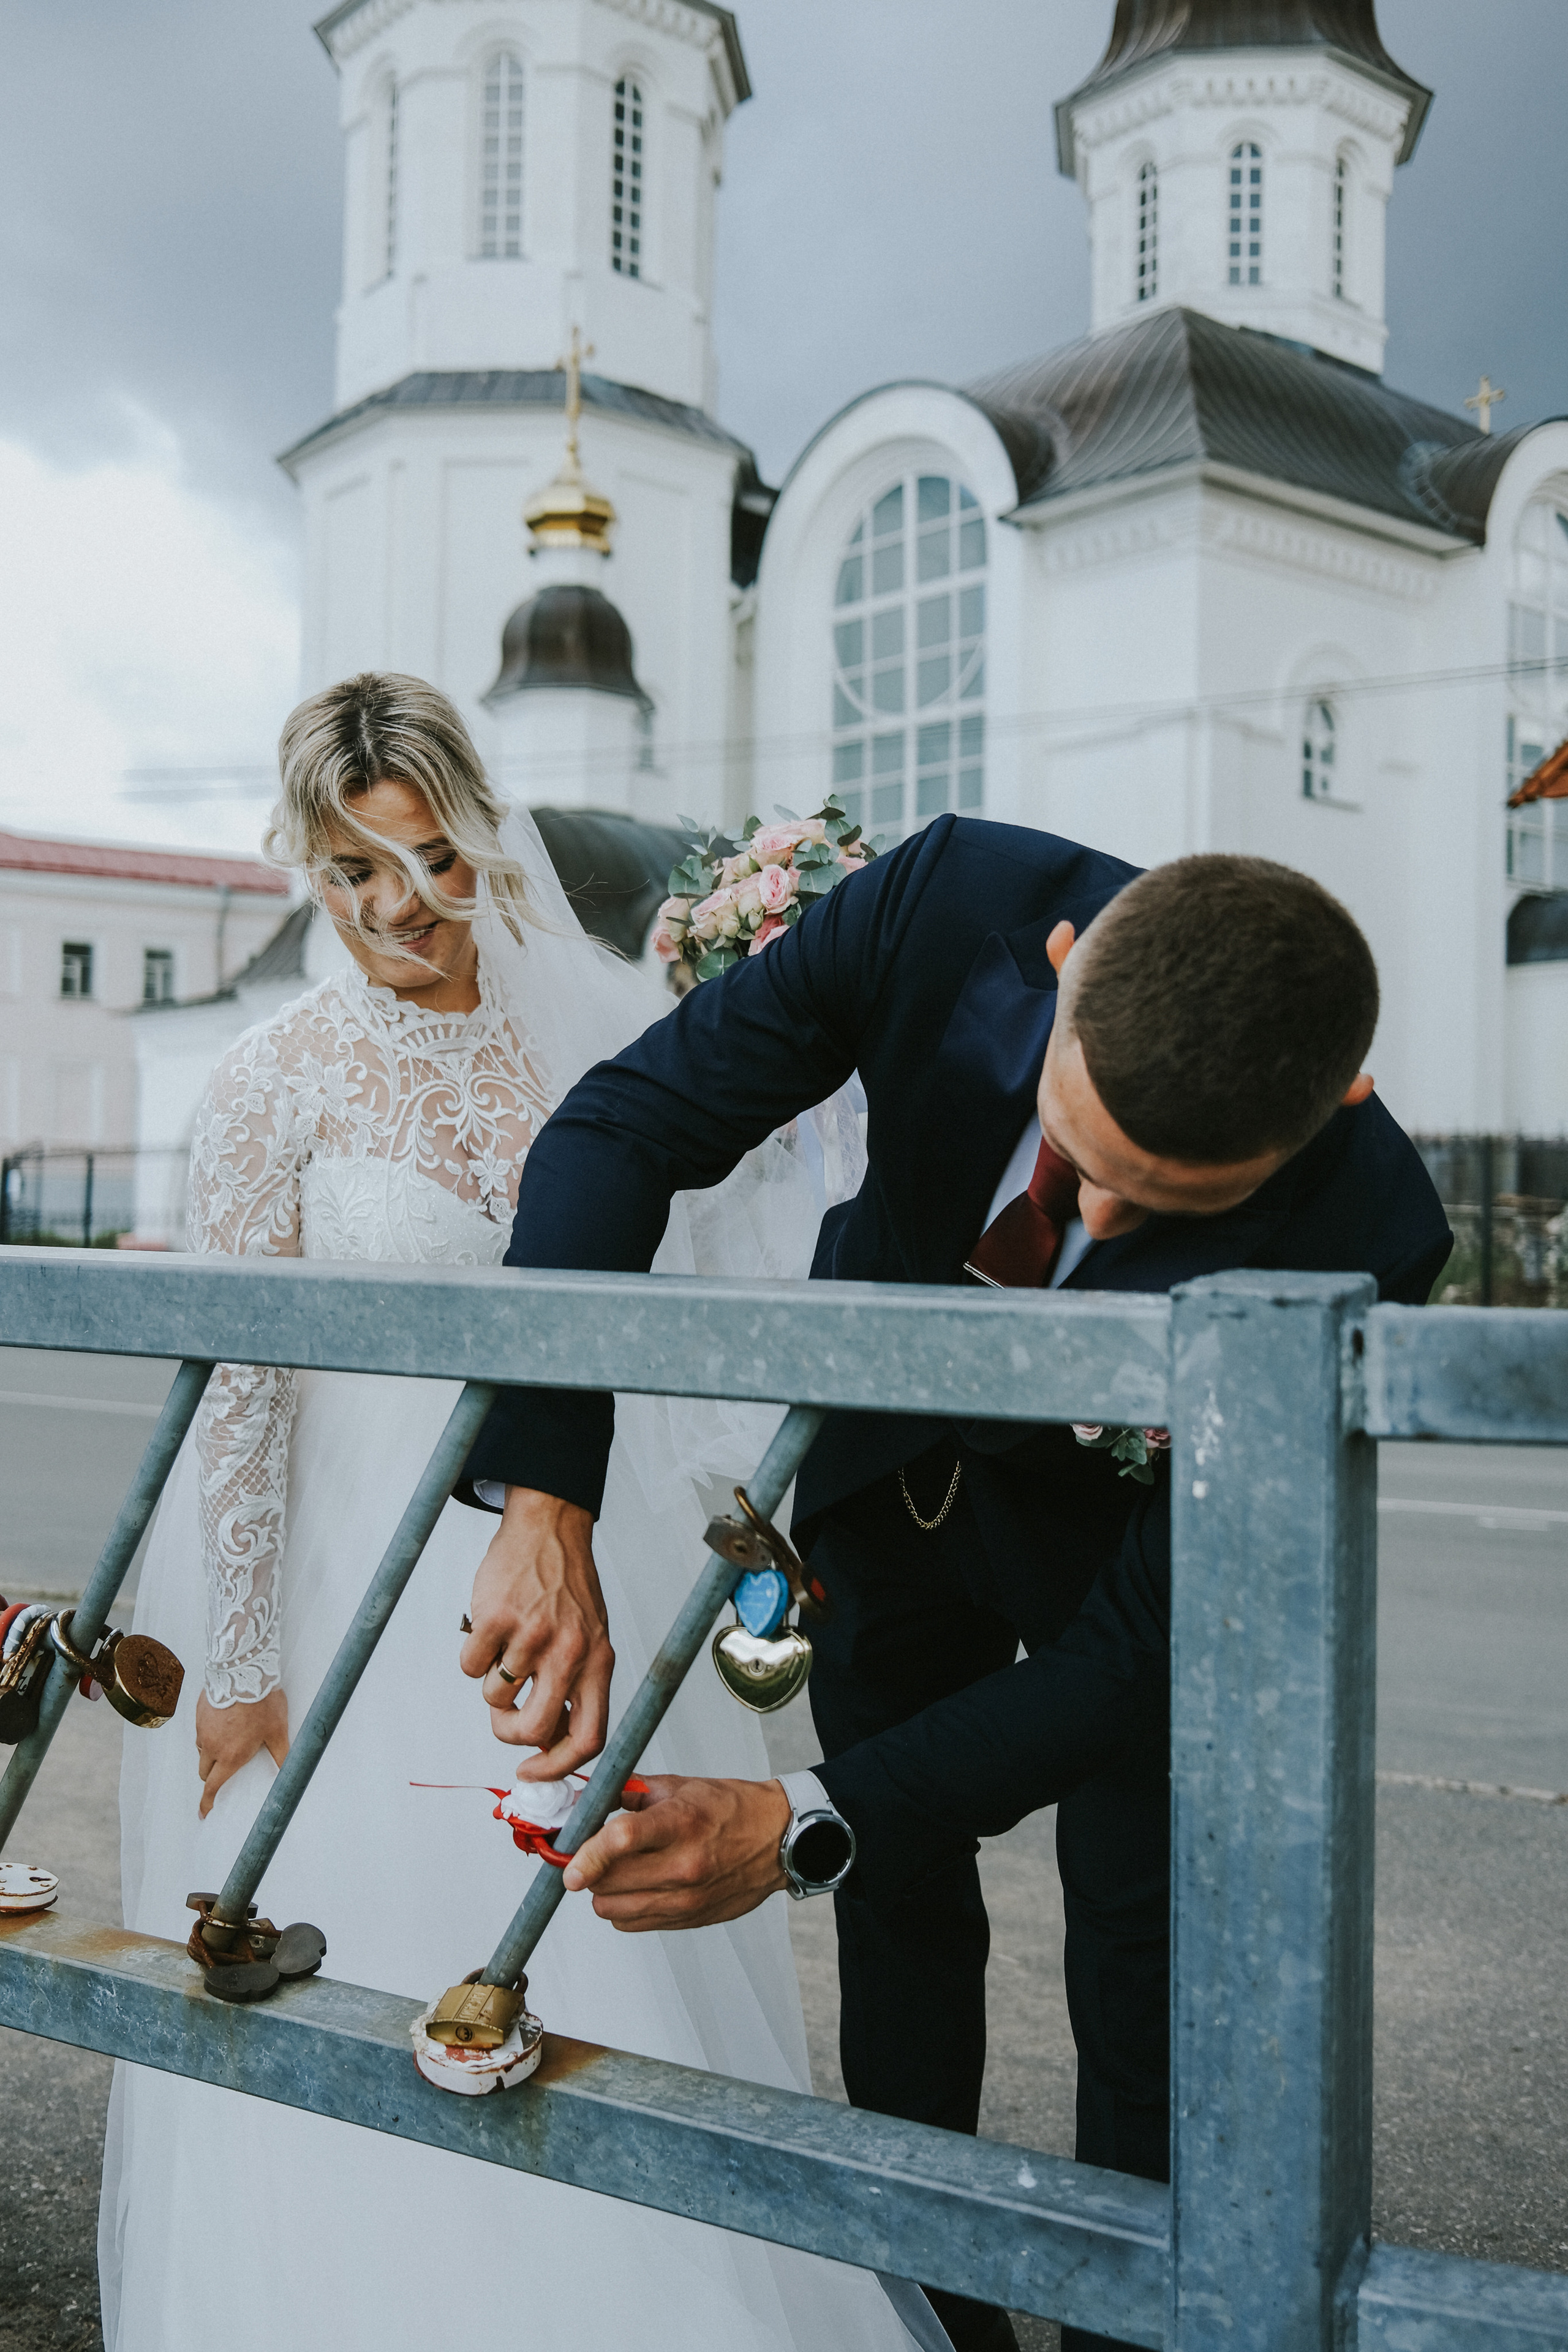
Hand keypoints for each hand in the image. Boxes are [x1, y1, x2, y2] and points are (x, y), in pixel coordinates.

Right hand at [194, 1688, 289, 1818]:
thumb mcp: (278, 1731)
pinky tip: (224, 1721)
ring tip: (228, 1742)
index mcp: (229, 1756)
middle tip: (222, 1773)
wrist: (242, 1670)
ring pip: (201, 1750)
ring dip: (210, 1753)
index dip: (207, 1802)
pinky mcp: (199, 1713)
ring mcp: (202, 1729)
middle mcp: (211, 1746)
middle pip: (204, 1771)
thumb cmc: (262, 1703)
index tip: (204, 1812)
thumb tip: (292, 1774)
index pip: (212, 1786)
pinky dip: (209, 1732)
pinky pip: (201, 1730)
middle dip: (211, 1777)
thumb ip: (282, 1755)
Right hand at [461, 1487, 613, 1779]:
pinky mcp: (496, 1618)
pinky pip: (469, 1668)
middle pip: (533, 1729)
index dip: (558, 1767)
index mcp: (598, 1663)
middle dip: (509, 1733)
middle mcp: (570, 1652)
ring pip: (494, 1698)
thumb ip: (575, 1687)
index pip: (589, 1738)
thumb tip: (546, 1741)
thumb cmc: (567, 1589)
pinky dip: (472, 1656)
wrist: (549, 1529)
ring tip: (506, 1648)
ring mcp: (532, 1635)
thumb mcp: (590, 1638)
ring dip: (491, 1683)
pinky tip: (489, 1630)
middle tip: (503, 1716)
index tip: (531, 1771)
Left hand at [562, 1774, 789, 1930]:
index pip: (621, 1840)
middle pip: (608, 1882)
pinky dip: (624, 1908)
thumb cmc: (731, 1809)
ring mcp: (686, 1899)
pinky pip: (633, 1924)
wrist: (777, 1840)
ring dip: (604, 1891)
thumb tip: (587, 1798)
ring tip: (618, 1870)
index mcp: (681, 1823)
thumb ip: (630, 1792)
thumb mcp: (680, 1786)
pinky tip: (638, 1886)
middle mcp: (684, 1865)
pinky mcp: (689, 1921)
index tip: (569, 1863)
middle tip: (590, 1854)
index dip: (586, 1854)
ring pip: (614, 1909)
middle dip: (590, 1869)